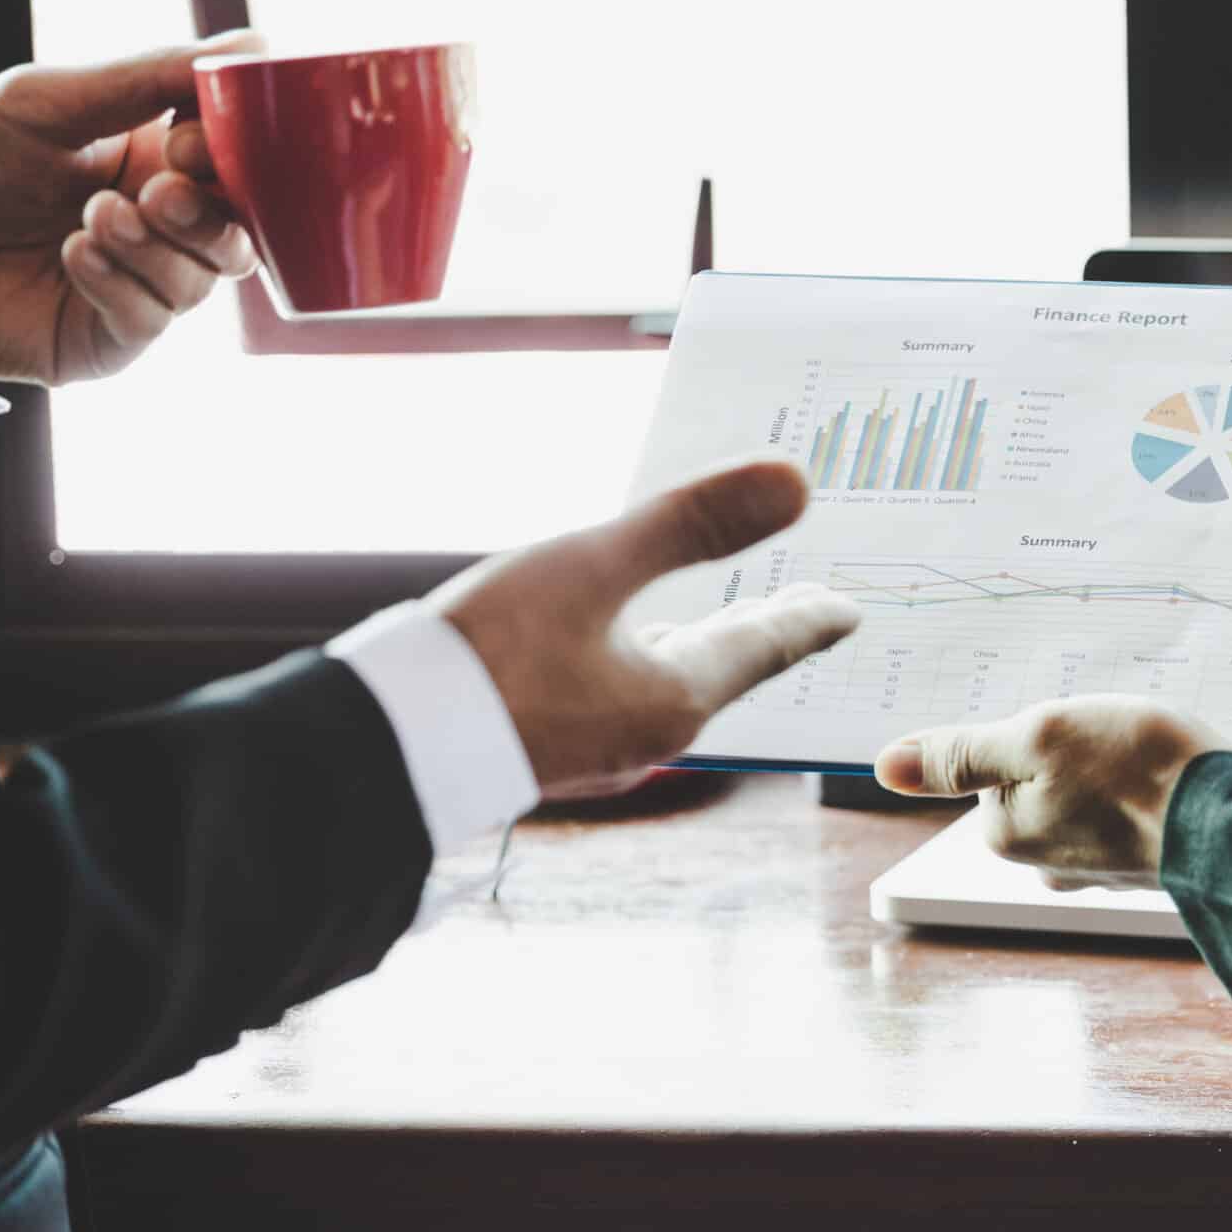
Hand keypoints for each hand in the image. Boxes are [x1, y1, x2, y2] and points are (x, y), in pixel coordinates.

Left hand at [0, 33, 262, 384]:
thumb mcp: (50, 99)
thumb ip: (149, 76)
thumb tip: (249, 48)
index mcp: (158, 159)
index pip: (241, 163)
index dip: (234, 156)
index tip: (185, 140)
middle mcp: (158, 224)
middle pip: (241, 231)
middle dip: (209, 213)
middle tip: (155, 193)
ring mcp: (137, 285)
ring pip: (205, 280)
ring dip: (156, 248)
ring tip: (92, 219)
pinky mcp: (105, 339)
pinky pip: (151, 321)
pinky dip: (122, 286)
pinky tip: (73, 255)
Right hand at [431, 459, 862, 799]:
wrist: (383, 748)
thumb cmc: (489, 654)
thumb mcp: (593, 565)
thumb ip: (692, 522)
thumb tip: (797, 481)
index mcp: (674, 698)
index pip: (765, 647)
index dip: (808, 620)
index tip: (849, 612)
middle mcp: (647, 736)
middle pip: (724, 671)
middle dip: (763, 631)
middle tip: (801, 607)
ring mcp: (596, 750)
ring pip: (670, 686)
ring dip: (703, 647)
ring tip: (720, 619)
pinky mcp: (548, 749)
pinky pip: (621, 695)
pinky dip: (646, 660)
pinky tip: (620, 648)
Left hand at [874, 696, 1216, 889]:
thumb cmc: (1138, 771)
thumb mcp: (1037, 737)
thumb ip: (962, 753)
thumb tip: (885, 767)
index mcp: (1007, 833)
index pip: (997, 760)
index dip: (1036, 730)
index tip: (1075, 731)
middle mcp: (1044, 863)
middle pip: (1041, 778)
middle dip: (1073, 750)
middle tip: (1115, 740)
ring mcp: (1096, 870)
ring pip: (1086, 794)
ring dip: (1112, 769)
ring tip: (1146, 758)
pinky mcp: (1142, 865)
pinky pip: (1127, 811)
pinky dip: (1143, 790)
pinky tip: (1169, 780)